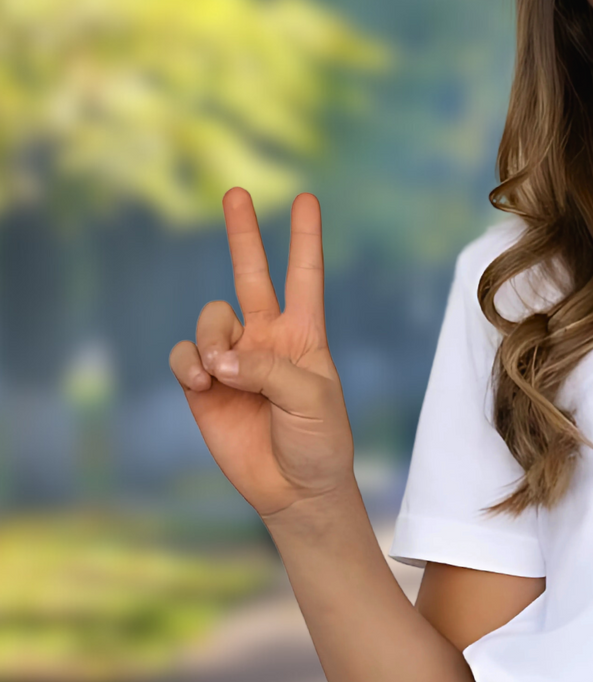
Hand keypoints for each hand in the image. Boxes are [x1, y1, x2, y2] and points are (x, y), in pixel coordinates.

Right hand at [169, 189, 353, 519]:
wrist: (296, 488)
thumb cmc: (319, 442)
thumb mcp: (311, 400)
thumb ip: (268, 370)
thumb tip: (220, 359)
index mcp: (304, 336)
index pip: (305, 277)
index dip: (305, 238)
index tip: (307, 198)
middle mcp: (266, 339)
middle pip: (251, 275)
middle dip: (243, 235)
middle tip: (236, 193)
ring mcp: (234, 360)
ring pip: (210, 320)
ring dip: (211, 338)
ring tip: (222, 371)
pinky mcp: (204, 387)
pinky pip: (185, 357)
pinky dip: (190, 364)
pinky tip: (204, 382)